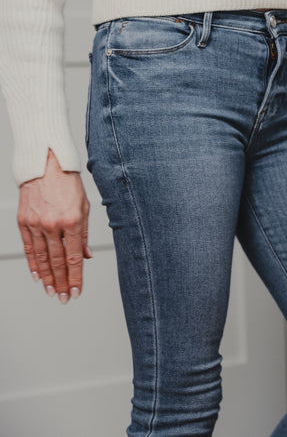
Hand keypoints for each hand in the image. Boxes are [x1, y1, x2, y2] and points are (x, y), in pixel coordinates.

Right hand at [18, 151, 91, 302]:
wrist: (45, 165)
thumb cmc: (69, 183)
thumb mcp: (85, 206)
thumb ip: (84, 234)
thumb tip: (86, 256)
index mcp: (72, 221)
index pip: (74, 257)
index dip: (75, 277)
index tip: (76, 292)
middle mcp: (53, 225)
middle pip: (57, 261)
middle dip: (61, 282)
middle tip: (63, 298)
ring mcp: (36, 224)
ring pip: (41, 258)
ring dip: (46, 278)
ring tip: (51, 292)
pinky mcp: (23, 221)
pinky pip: (28, 247)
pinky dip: (32, 263)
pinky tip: (37, 275)